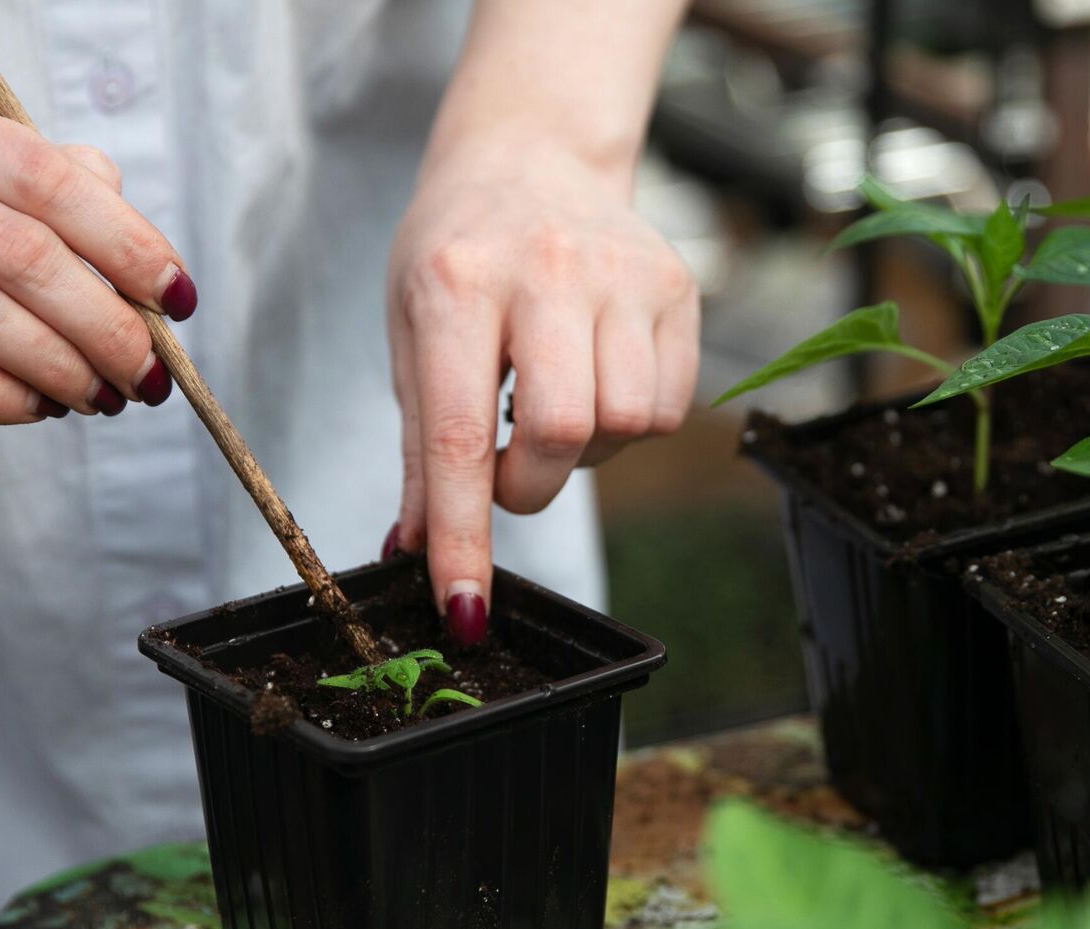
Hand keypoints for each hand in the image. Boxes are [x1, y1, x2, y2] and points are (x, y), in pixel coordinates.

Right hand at [0, 94, 197, 421]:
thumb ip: (51, 187)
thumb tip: (138, 240)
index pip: (49, 181)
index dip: (130, 244)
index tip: (178, 297)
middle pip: (22, 253)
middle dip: (106, 323)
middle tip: (147, 371)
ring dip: (59, 366)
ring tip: (100, 396)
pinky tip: (36, 406)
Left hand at [385, 139, 698, 640]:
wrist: (530, 156)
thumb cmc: (456, 254)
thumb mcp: (412, 334)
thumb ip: (421, 449)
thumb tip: (416, 553)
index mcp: (458, 281)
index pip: (458, 436)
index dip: (462, 538)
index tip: (465, 611)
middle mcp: (549, 269)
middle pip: (560, 434)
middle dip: (528, 483)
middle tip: (506, 463)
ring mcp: (625, 273)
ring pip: (624, 426)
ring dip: (584, 450)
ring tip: (553, 404)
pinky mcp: (677, 286)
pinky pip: (669, 407)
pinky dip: (630, 424)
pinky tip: (596, 380)